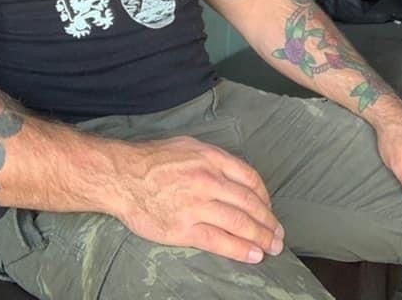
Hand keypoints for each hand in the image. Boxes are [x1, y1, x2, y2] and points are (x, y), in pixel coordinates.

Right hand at [116, 135, 284, 262]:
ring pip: (239, 223)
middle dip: (268, 222)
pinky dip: (240, 249)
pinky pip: (219, 240)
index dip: (265, 196)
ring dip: (261, 237)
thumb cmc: (153, 159)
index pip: (250, 178)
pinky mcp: (184, 228)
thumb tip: (234, 174)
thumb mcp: (188, 145)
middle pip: (249, 203)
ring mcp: (197, 205)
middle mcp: (208, 180)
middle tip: (279, 235)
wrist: (123, 176)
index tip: (268, 208)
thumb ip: (213, 159)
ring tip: (272, 247)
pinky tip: (253, 255)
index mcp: (211, 158)